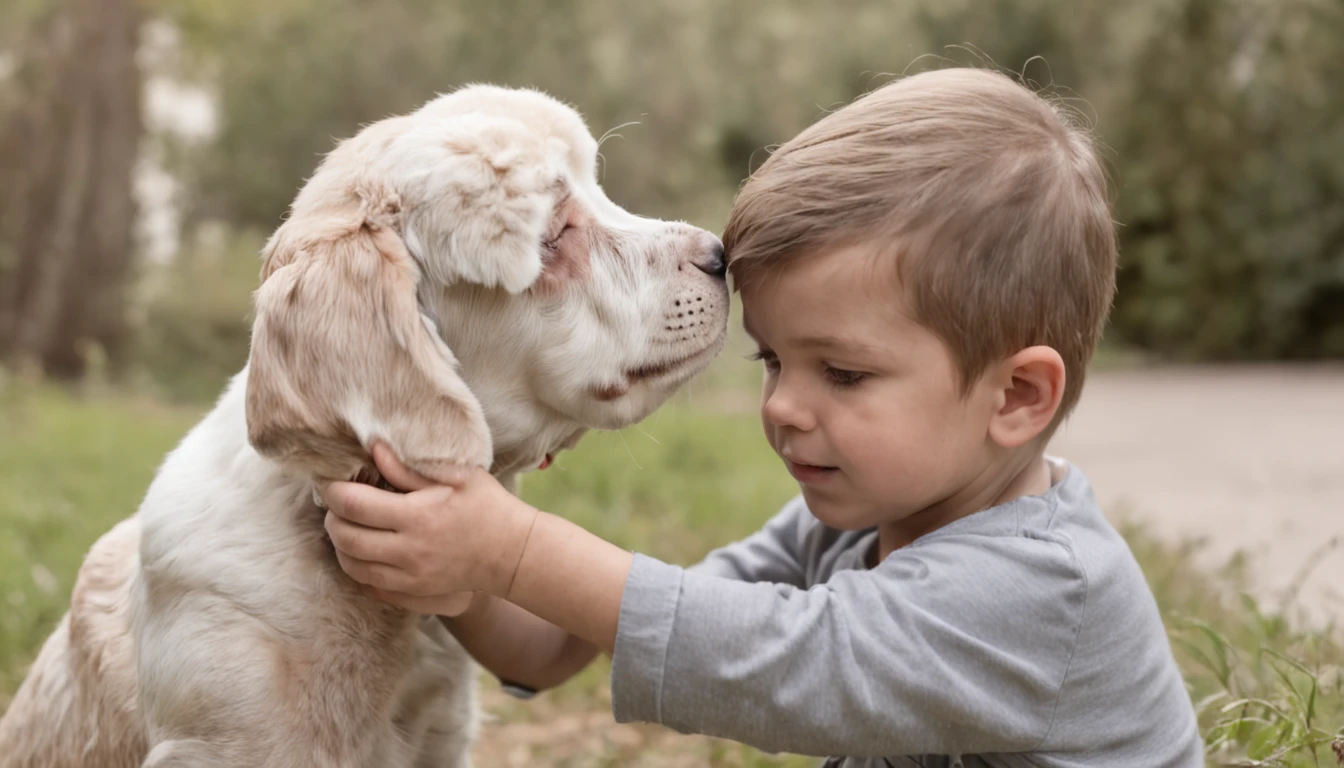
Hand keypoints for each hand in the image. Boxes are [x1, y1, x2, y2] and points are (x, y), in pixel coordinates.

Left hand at [321, 443, 537, 616]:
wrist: (511, 552)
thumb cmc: (486, 506)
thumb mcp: (456, 477)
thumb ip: (409, 468)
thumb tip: (374, 448)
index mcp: (417, 516)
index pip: (355, 505)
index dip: (334, 492)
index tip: (332, 483)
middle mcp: (409, 550)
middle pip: (346, 538)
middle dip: (332, 518)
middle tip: (336, 504)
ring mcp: (410, 575)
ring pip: (352, 566)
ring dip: (340, 546)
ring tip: (346, 526)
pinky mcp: (414, 591)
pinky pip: (368, 586)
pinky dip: (356, 568)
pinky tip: (361, 552)